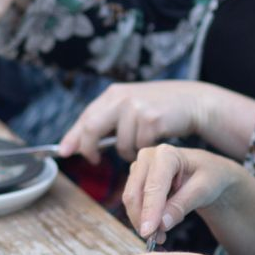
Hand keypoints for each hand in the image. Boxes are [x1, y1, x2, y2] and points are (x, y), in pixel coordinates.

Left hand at [58, 81, 219, 164]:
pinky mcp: (152, 120)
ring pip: (119, 144)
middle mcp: (122, 98)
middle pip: (92, 128)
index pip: (86, 117)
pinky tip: (152, 141)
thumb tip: (76, 143)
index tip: (63, 152)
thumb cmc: (157, 108)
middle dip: (89, 148)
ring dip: (126, 152)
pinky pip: (139, 147)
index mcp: (113, 94)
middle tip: (94, 160)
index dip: (73, 136)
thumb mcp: (130, 106)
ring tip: (138, 144)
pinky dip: (142, 150)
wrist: (191, 101)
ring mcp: (137, 108)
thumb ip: (107, 120)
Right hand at [123, 145, 247, 241]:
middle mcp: (147, 157)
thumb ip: (182, 205)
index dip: (150, 211)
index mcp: (166, 154)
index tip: (148, 233)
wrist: (207, 172)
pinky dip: (143, 218)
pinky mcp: (136, 179)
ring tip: (161, 236)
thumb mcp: (203, 190)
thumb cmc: (209, 176)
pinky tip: (158, 227)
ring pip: (131, 200)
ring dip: (142, 221)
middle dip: (142, 220)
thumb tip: (161, 224)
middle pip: (134, 194)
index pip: (153, 187)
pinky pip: (134, 203)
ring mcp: (139, 167)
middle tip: (157, 240)